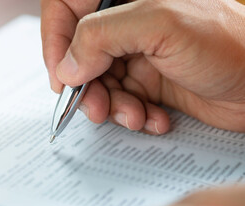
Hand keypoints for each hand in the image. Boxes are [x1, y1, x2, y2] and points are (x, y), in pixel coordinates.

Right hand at [41, 0, 244, 133]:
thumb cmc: (226, 45)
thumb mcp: (160, 27)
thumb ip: (102, 37)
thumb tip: (66, 66)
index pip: (67, 10)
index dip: (55, 42)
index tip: (61, 77)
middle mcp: (125, 27)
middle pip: (79, 56)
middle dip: (87, 88)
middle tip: (98, 109)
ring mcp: (134, 55)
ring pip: (98, 84)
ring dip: (112, 107)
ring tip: (136, 116)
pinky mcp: (145, 82)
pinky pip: (120, 101)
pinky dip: (132, 115)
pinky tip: (154, 118)